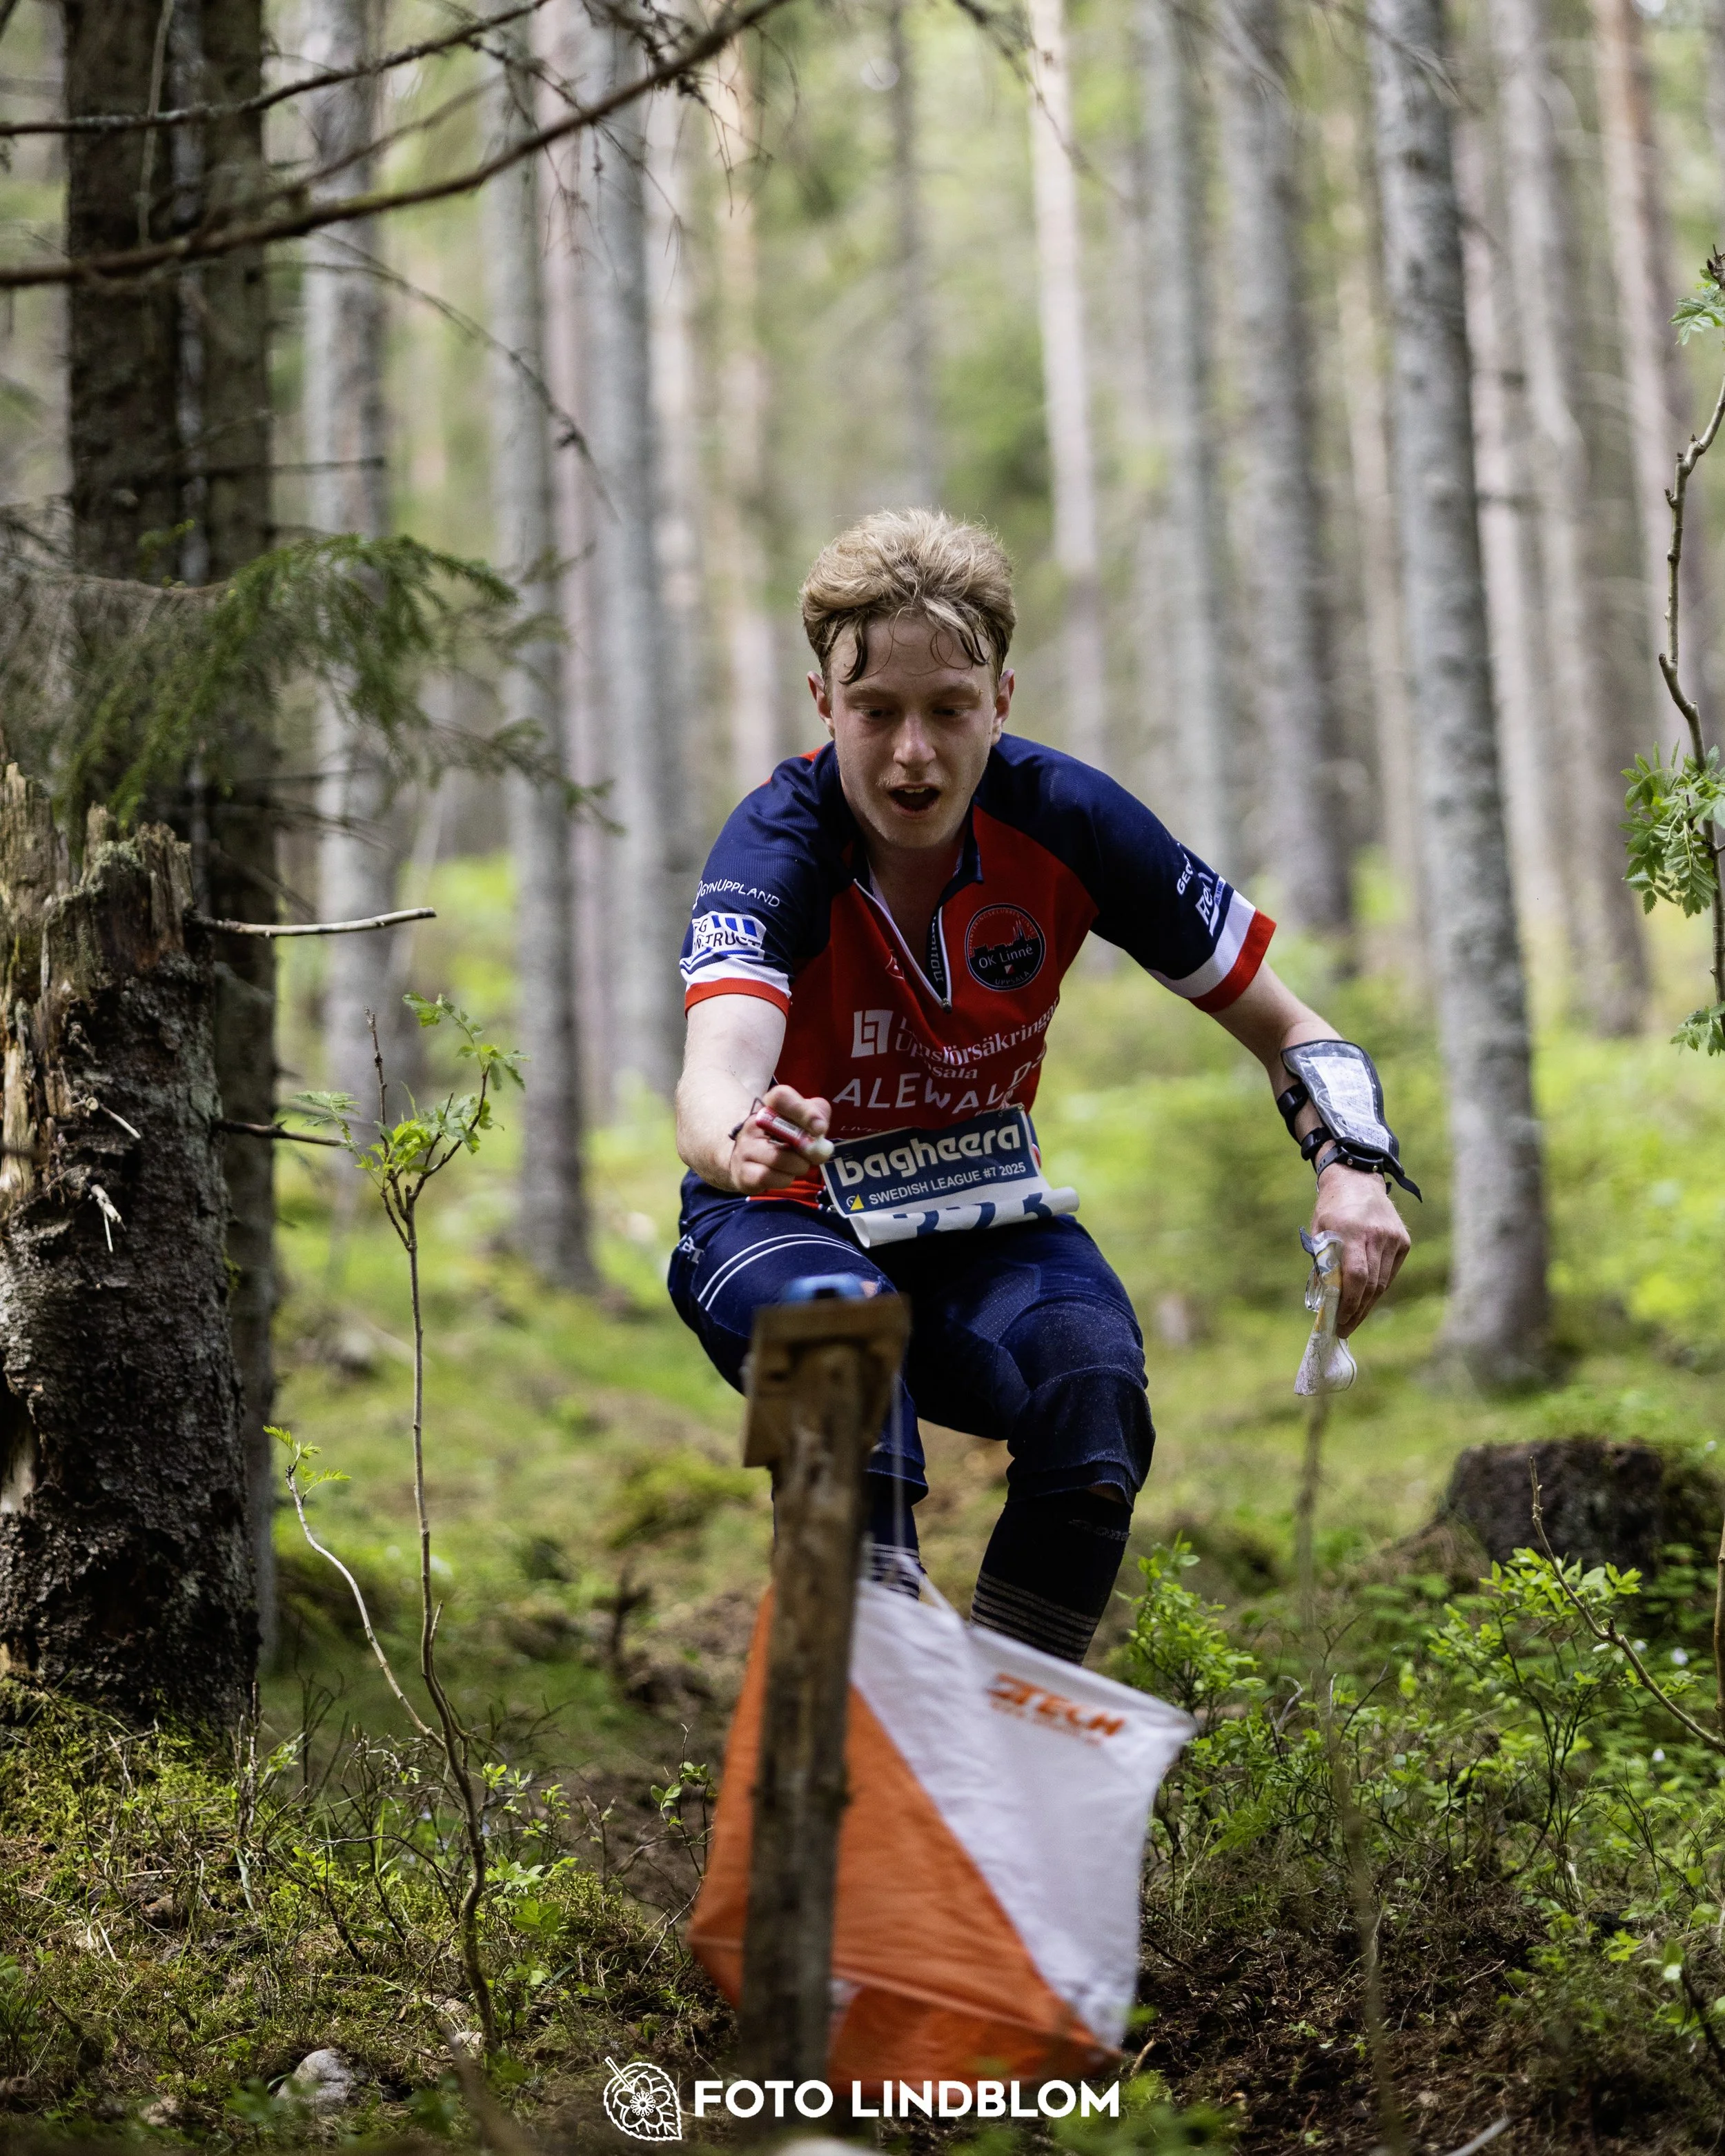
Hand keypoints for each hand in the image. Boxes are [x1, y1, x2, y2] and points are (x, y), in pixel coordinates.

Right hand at [727, 1084, 832, 1194]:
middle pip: (785, 1134)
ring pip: (780, 1159)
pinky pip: (772, 1178)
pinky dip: (785, 1179)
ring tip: (798, 1164)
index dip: (804, 1112)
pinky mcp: (743, 1173)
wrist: (748, 1160)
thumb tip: (820, 1130)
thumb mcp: (801, 1119)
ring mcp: (746, 1148)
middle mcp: (753, 1124)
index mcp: (770, 1105)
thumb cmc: (782, 1136)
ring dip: (799, 1166)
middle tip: (815, 1155)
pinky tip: (783, 1174)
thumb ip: (818, 1115)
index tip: (820, 1129)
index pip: (781, 1097)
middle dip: (808, 1149)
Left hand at [1312, 1164, 1409, 1334]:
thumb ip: (1323, 1261)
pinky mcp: (1403, 1241)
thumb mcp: (1319, 1230)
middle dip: (1357, 1310)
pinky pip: (1390, 1273)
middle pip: (1371, 1284)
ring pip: (1382, 1282)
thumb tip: (1325, 1297)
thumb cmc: (1332, 1208)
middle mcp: (1377, 1235)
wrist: (1357, 1179)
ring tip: (1353, 1319)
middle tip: (1344, 1328)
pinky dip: (1378, 1288)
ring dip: (1367, 1304)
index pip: (1356, 1275)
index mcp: (1353, 1231)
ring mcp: (1393, 1238)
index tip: (1339, 1319)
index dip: (1349, 1302)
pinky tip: (1366, 1299)